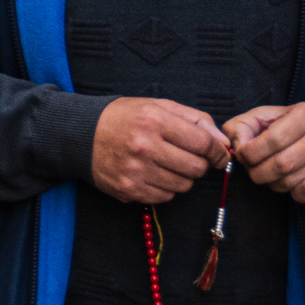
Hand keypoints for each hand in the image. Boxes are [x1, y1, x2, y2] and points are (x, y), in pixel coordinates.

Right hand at [91, 97, 230, 203]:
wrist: (81, 134)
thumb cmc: (125, 118)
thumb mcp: (159, 106)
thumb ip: (195, 119)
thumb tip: (223, 143)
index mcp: (154, 121)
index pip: (202, 143)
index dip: (217, 152)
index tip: (219, 155)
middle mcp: (144, 147)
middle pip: (195, 168)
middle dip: (199, 164)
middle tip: (189, 157)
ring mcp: (135, 171)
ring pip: (182, 186)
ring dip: (182, 177)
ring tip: (168, 164)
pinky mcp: (128, 189)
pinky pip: (165, 197)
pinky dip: (166, 188)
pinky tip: (154, 174)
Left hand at [224, 103, 304, 203]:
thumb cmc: (292, 125)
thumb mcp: (265, 117)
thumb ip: (242, 126)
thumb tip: (236, 148)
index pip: (272, 140)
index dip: (251, 153)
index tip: (244, 157)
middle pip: (281, 164)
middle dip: (258, 172)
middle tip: (255, 170)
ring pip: (290, 181)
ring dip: (274, 182)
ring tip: (275, 173)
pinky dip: (293, 192)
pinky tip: (294, 181)